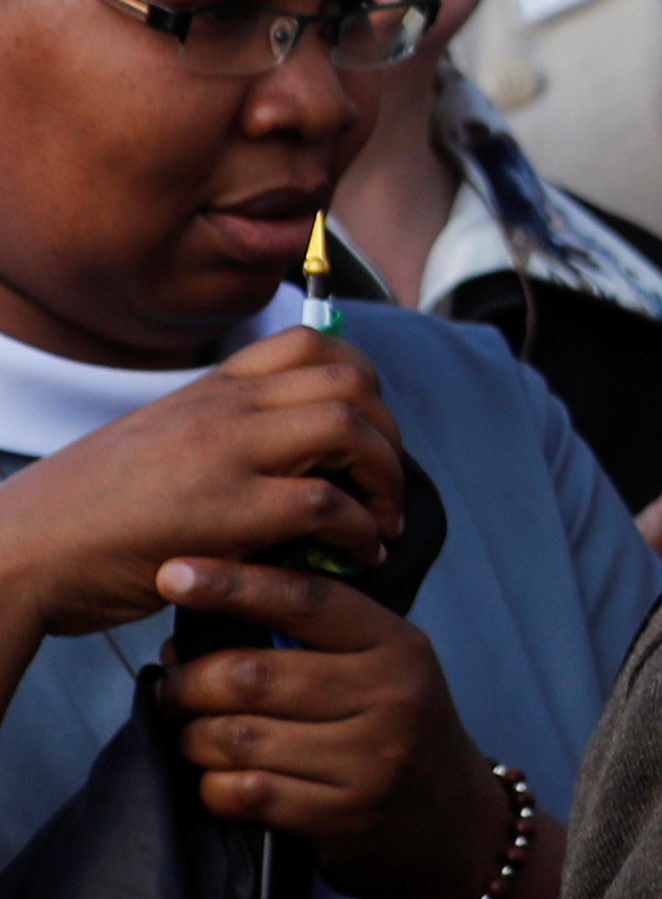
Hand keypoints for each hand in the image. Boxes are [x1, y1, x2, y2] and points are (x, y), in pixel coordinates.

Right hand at [0, 327, 400, 644]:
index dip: (360, 381)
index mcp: (206, 391)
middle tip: (386, 484)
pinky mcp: (224, 512)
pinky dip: (360, 531)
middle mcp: (221, 410)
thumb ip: (220, 439)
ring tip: (382, 522)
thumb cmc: (83, 517)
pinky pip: (326, 504)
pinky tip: (356, 555)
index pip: (309, 343)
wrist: (18, 553)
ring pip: (348, 428)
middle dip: (388, 432)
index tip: (366, 430)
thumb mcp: (154, 448)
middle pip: (349, 380)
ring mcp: (224, 455)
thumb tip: (289, 461)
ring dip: (386, 477)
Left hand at [155, 554, 511, 898]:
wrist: (455, 826)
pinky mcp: (342, 815)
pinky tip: (221, 781)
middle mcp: (392, 697)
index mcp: (399, 647)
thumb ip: (313, 642)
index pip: (307, 601)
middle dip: (190, 683)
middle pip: (253, 675)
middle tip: (174, 689)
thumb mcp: (384, 672)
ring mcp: (371, 760)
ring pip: (237, 737)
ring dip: (194, 739)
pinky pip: (244, 792)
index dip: (235, 584)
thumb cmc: (400, 734)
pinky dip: (213, 787)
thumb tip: (199, 628)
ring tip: (195, 737)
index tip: (174, 575)